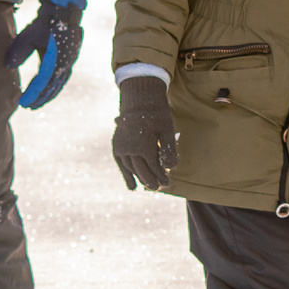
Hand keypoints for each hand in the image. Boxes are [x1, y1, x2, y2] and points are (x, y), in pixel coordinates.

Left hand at [4, 0, 85, 110]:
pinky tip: (50, 87)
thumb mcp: (28, 36)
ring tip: (39, 101)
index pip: (42, 83)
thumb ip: (18, 52)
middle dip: (41, 98)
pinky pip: (63, 76)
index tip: (22, 103)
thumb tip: (8, 67)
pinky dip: (56, 84)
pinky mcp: (70, 56)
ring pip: (60, 82)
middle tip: (29, 107)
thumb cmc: (44, 23)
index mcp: (56, 61)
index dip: (32, 94)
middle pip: (53, 86)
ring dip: (49, 93)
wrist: (64, 10)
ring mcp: (70, 60)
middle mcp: (65, 64)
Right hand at [112, 74, 178, 190]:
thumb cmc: (157, 115)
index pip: (154, 167)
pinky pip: (121, 164)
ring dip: (139, 178)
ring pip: (131, 168)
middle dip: (151, 180)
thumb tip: (171, 167)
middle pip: (142, 170)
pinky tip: (131, 186)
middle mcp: (130, 149)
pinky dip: (126, 174)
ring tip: (148, 187)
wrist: (138, 101)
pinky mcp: (117, 146)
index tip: (167, 183)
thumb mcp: (168, 130)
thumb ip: (169, 149)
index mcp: (144, 146)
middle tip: (159, 188)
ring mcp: (121, 148)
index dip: (161, 176)